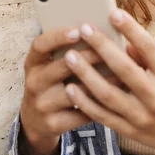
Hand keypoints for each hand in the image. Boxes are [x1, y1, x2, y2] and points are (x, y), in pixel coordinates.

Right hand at [19, 26, 121, 154]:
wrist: (36, 121)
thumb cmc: (53, 83)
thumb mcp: (50, 66)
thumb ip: (68, 50)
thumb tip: (100, 32)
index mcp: (33, 63)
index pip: (40, 45)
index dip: (58, 37)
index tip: (78, 30)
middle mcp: (34, 83)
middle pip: (61, 66)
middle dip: (88, 56)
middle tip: (111, 49)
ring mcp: (42, 105)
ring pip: (75, 91)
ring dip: (100, 81)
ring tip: (121, 72)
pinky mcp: (53, 124)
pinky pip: (81, 112)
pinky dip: (100, 104)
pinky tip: (116, 95)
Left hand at [63, 10, 154, 154]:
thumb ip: (150, 58)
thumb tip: (127, 41)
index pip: (150, 48)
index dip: (131, 29)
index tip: (114, 13)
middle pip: (125, 69)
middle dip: (102, 47)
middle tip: (85, 29)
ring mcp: (142, 116)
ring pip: (108, 94)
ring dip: (86, 73)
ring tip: (70, 56)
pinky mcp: (129, 130)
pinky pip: (102, 115)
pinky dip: (84, 101)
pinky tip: (71, 86)